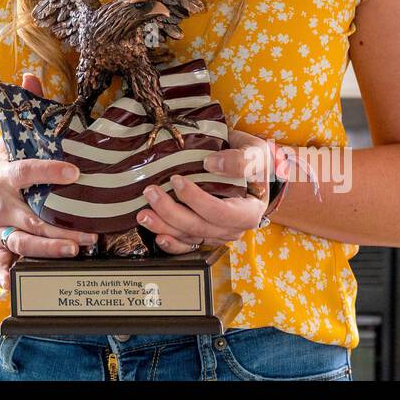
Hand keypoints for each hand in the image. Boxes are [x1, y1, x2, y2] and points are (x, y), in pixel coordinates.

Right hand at [0, 72, 96, 289]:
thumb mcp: (7, 138)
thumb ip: (24, 110)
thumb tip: (32, 75)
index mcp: (1, 174)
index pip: (26, 171)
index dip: (48, 171)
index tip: (74, 171)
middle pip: (29, 219)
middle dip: (59, 229)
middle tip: (89, 235)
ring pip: (21, 244)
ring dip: (47, 251)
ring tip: (75, 251)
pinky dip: (7, 277)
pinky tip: (19, 287)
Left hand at [136, 126, 276, 253]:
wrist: (252, 171)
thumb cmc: (255, 162)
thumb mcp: (256, 154)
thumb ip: (240, 161)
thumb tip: (211, 164)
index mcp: (248, 212)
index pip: (219, 212)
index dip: (196, 199)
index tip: (176, 180)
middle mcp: (233, 228)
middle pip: (199, 226)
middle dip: (170, 212)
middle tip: (150, 193)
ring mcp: (218, 233)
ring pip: (189, 236)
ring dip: (164, 227)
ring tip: (143, 215)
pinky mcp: (206, 234)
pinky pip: (188, 245)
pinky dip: (172, 244)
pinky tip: (158, 237)